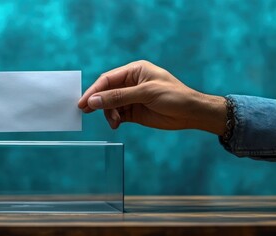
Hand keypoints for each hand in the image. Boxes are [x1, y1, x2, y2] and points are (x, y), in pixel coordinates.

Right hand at [78, 60, 226, 134]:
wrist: (192, 114)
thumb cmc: (174, 96)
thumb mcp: (146, 93)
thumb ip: (118, 97)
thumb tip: (94, 101)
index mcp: (134, 71)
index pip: (108, 79)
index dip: (94, 90)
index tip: (83, 102)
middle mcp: (131, 83)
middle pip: (106, 92)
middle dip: (98, 102)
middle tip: (85, 112)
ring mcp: (131, 97)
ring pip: (110, 105)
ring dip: (108, 114)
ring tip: (114, 123)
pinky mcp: (134, 111)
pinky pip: (117, 114)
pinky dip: (114, 120)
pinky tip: (116, 125)